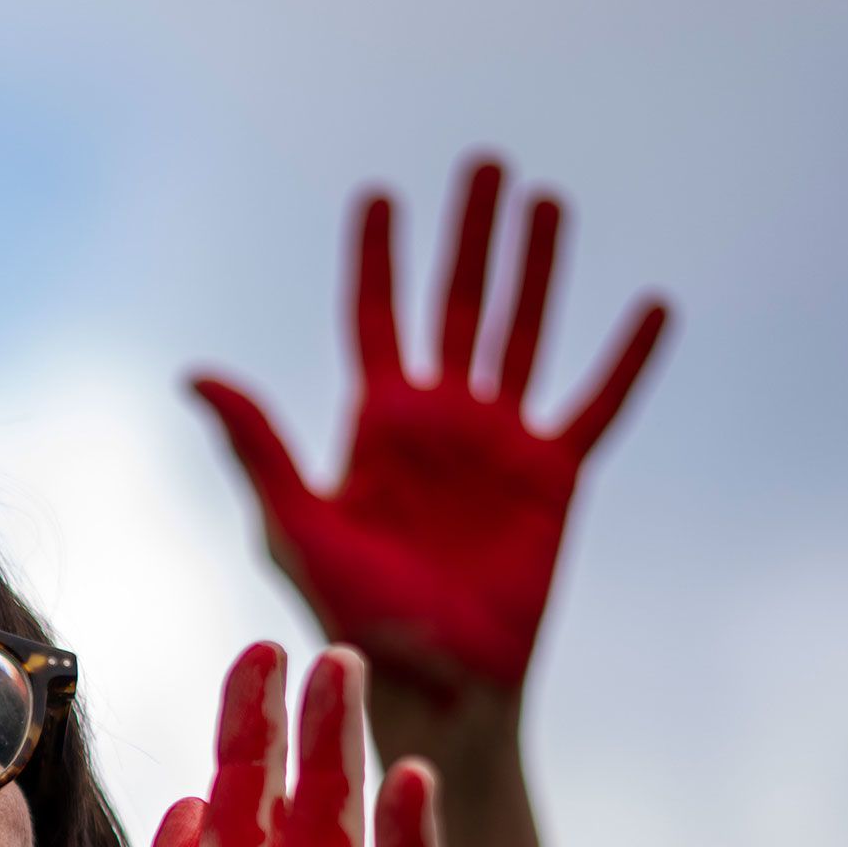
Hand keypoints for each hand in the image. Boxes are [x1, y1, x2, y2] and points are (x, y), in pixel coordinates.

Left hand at [191, 156, 668, 705]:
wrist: (432, 683)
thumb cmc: (352, 615)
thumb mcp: (295, 524)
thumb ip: (256, 445)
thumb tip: (195, 374)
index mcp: (374, 427)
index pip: (375, 319)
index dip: (377, 260)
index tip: (379, 196)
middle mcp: (440, 423)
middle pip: (457, 305)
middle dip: (469, 236)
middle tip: (485, 163)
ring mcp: (501, 446)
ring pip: (524, 334)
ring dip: (538, 269)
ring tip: (548, 201)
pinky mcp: (556, 479)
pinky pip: (598, 405)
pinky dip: (626, 359)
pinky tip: (652, 306)